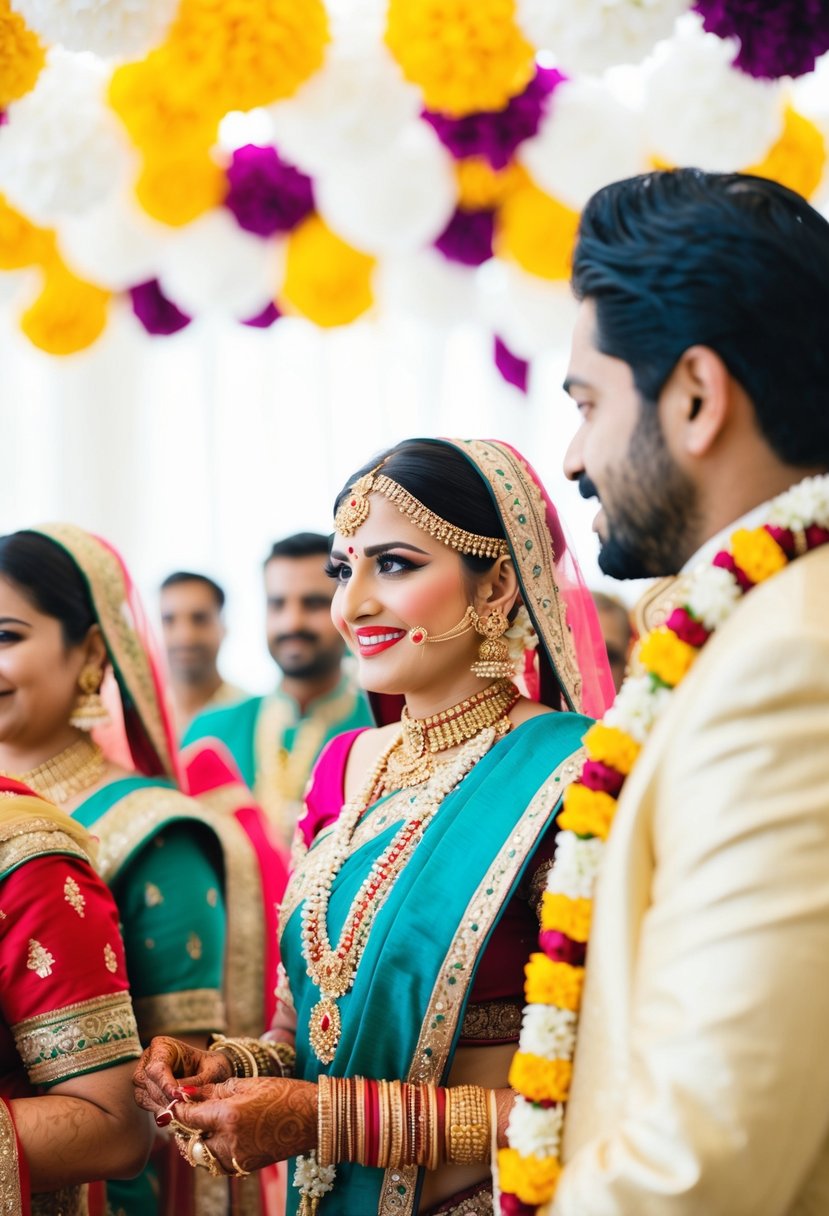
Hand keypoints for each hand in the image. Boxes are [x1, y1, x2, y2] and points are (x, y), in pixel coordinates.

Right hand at [133, 1036, 232, 1118]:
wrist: (212, 1072)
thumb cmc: (212, 1067)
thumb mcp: (211, 1072)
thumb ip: (196, 1083)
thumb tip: (180, 1094)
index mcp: (164, 1046)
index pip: (157, 1067)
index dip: (165, 1084)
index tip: (178, 1096)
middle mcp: (150, 1057)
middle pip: (147, 1081)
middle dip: (164, 1097)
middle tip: (181, 1108)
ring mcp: (145, 1073)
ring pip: (142, 1094)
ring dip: (160, 1105)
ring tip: (179, 1112)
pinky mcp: (145, 1088)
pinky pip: (144, 1102)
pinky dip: (158, 1109)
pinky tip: (172, 1114)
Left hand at [166, 1077, 316, 1173]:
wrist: (313, 1118)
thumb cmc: (283, 1093)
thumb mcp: (247, 1083)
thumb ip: (214, 1090)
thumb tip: (188, 1093)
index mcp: (228, 1115)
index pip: (188, 1117)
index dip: (178, 1109)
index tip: (175, 1102)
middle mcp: (229, 1141)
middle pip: (191, 1141)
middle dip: (187, 1128)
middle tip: (191, 1113)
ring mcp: (237, 1158)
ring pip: (203, 1155)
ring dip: (200, 1141)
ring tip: (207, 1124)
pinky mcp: (245, 1167)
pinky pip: (218, 1162)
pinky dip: (215, 1151)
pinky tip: (223, 1135)